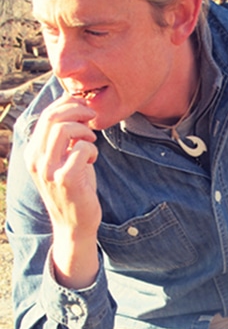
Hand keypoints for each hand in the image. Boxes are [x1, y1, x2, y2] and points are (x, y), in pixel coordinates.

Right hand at [25, 93, 100, 287]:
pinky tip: (93, 160)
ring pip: (64, 129)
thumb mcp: (64, 160)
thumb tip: (72, 105)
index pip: (46, 115)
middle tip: (92, 116)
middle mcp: (36, 160)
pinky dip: (92, 149)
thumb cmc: (74, 189)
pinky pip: (82, 149)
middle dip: (77, 110)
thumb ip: (64, 138)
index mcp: (33, 152)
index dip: (67, 104)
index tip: (84, 106)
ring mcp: (48, 170)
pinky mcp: (65, 179)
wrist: (75, 224)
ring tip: (91, 141)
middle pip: (52, 118)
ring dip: (84, 130)